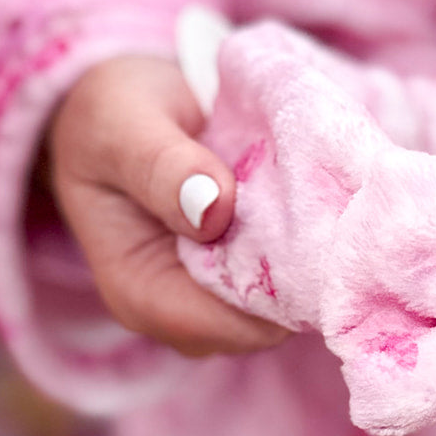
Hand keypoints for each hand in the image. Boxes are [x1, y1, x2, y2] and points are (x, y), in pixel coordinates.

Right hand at [46, 55, 287, 356]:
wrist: (117, 110)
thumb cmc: (111, 117)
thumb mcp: (123, 125)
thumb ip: (163, 165)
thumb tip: (214, 207)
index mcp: (140, 294)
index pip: (231, 325)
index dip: (280, 289)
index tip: (312, 227)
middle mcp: (178, 313)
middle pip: (266, 324)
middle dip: (300, 275)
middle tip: (323, 207)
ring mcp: (210, 302)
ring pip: (284, 309)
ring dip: (307, 261)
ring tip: (315, 202)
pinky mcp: (236, 282)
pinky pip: (288, 285)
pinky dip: (304, 250)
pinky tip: (309, 207)